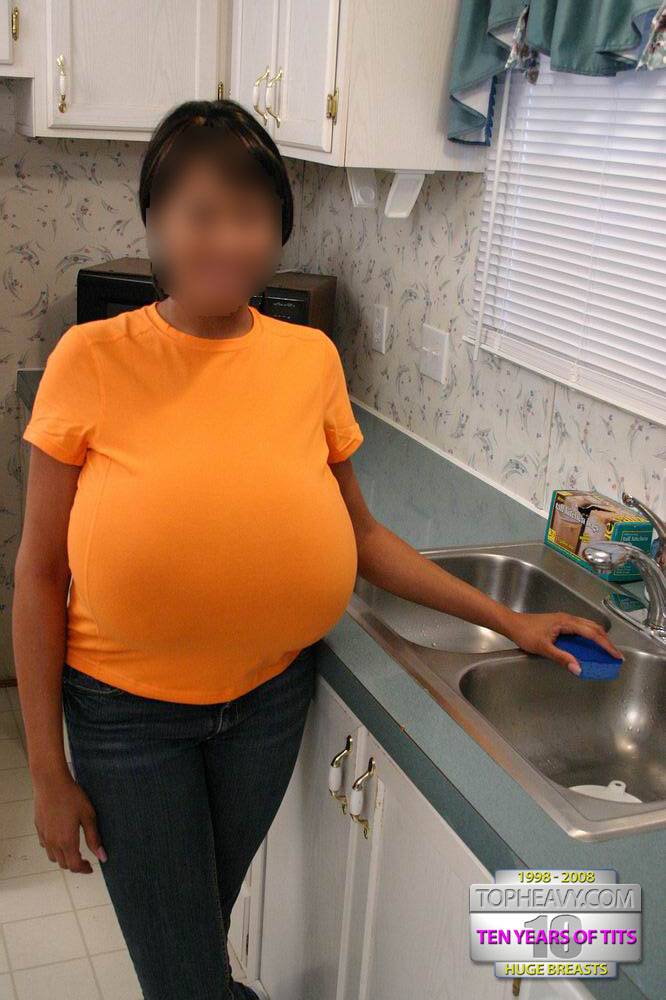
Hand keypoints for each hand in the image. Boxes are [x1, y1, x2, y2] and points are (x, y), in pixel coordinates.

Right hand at [33, 769, 106, 872]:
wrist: (51, 782)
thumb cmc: (72, 797)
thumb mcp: (88, 816)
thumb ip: (94, 838)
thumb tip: (102, 856)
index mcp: (67, 841)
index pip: (75, 866)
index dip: (84, 870)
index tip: (91, 868)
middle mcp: (53, 843)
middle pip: (64, 864)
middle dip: (75, 864)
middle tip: (85, 859)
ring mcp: (44, 836)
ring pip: (53, 857)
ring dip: (64, 857)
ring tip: (74, 849)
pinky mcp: (39, 829)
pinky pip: (45, 846)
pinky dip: (54, 848)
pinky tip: (61, 838)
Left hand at [504, 612, 623, 674]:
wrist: (512, 623)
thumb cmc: (526, 634)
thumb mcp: (543, 648)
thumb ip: (561, 658)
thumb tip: (578, 668)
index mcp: (567, 622)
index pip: (592, 634)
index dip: (606, 645)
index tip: (617, 656)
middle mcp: (568, 619)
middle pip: (594, 628)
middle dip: (607, 642)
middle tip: (616, 656)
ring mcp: (565, 620)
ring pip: (588, 627)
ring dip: (599, 638)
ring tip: (607, 652)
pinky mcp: (561, 623)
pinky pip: (581, 629)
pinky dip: (590, 637)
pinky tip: (590, 646)